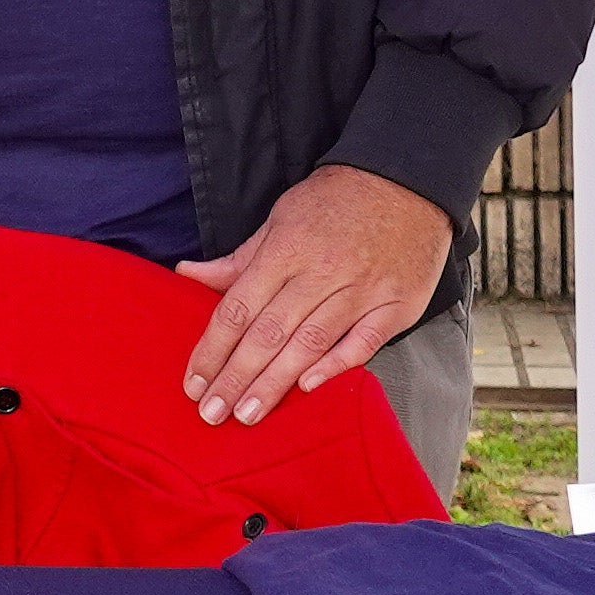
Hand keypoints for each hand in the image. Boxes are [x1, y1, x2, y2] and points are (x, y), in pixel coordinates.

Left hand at [174, 163, 455, 425]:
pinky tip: (308, 389)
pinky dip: (335, 365)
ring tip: (247, 415)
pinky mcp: (396, 304)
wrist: (407, 180)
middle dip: (236, 377)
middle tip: (212, 414)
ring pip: (310, 344)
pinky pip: (363, 342)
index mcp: (285, 250)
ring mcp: (361, 290)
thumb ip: (238, 259)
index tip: (193, 383)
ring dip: (275, 383)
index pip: (238, 309)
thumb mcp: (280, 218)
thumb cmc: (335, 201)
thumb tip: (187, 275)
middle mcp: (320, 273)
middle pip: (269, 333)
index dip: (212, 349)